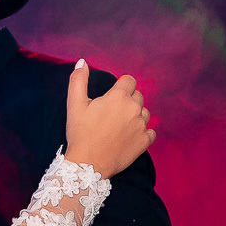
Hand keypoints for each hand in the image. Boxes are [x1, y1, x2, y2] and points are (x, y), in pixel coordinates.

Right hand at [64, 59, 155, 177]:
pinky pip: (151, 132)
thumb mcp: (74, 105)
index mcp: (118, 97)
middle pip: (137, 96)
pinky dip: (143, 132)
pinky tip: (130, 136)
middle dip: (127, 100)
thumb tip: (83, 62)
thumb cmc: (80, 133)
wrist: (88, 164)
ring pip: (145, 112)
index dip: (120, 86)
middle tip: (111, 112)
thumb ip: (78, 80)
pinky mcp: (145, 142)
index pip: (129, 80)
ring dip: (136, 115)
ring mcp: (142, 126)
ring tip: (120, 125)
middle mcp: (134, 108)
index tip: (111, 96)